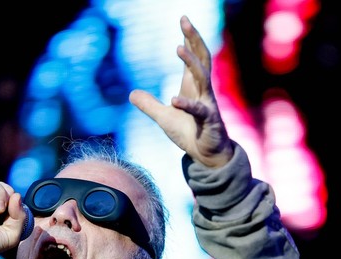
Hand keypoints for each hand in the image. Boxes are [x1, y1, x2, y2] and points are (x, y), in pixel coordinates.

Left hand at [129, 15, 233, 168]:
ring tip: (179, 48)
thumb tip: (132, 93)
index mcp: (193, 87)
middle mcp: (203, 91)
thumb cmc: (190, 133)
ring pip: (202, 78)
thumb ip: (149, 105)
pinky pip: (198, 110)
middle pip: (201, 58)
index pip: (193, 58)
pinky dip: (186, 104)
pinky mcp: (208, 121)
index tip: (183, 20)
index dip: (189, 39)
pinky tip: (174, 99)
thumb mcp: (164, 118)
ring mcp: (208, 104)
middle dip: (194, 39)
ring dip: (191, 63)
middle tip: (185, 20)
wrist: (207, 156)